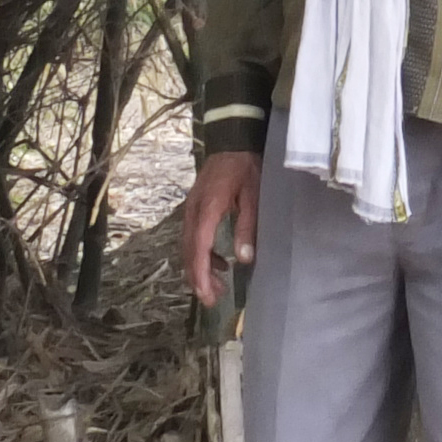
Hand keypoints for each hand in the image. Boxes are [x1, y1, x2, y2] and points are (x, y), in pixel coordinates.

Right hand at [183, 150, 261, 306]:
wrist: (232, 141)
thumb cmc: (246, 167)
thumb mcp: (254, 196)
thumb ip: (247, 227)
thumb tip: (243, 258)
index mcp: (208, 208)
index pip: (198, 247)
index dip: (200, 273)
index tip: (205, 294)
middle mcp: (193, 211)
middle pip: (188, 251)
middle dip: (197, 278)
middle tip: (212, 300)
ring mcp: (191, 209)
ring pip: (188, 246)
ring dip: (199, 268)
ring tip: (218, 287)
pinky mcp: (195, 209)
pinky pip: (193, 237)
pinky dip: (202, 254)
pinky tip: (219, 264)